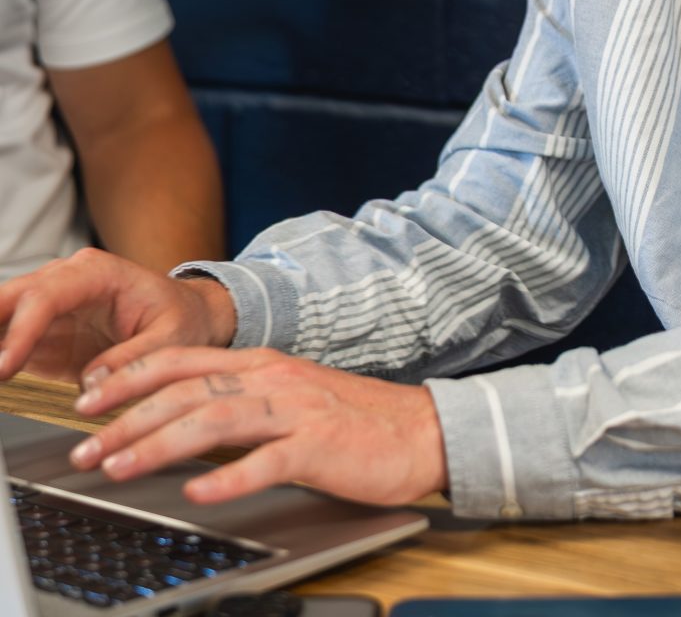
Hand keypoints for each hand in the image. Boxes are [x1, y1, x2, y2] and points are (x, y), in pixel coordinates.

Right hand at [0, 247, 235, 384]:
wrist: (187, 317)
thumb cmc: (181, 319)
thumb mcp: (173, 338)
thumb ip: (134, 358)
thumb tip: (92, 382)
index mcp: (97, 272)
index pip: (46, 296)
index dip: (21, 331)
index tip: (5, 368)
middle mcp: (65, 280)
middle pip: (11, 298)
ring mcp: (49, 305)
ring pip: (2, 316)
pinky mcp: (41, 333)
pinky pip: (5, 342)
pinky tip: (1, 380)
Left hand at [69, 347, 446, 505]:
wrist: (422, 430)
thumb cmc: (354, 421)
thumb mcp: (291, 398)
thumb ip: (241, 402)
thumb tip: (177, 422)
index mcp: (265, 365)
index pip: (184, 359)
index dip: (131, 376)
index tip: (87, 397)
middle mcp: (276, 380)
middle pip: (189, 391)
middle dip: (128, 419)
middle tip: (84, 448)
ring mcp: (299, 411)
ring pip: (217, 420)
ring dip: (161, 444)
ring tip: (120, 467)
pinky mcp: (321, 446)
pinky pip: (269, 461)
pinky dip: (231, 478)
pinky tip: (200, 495)